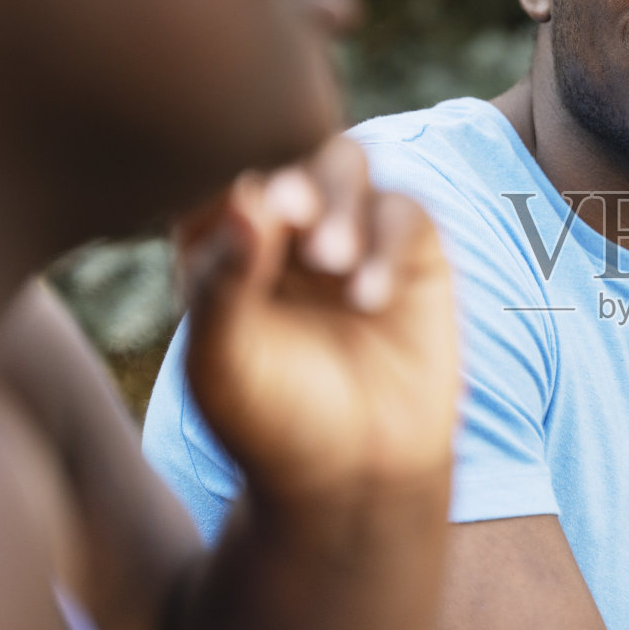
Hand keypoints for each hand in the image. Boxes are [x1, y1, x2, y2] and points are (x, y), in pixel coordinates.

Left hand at [177, 135, 457, 503]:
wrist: (355, 477)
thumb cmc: (272, 422)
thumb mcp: (224, 361)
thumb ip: (223, 282)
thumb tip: (241, 198)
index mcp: (220, 241)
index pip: (216, 176)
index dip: (226, 179)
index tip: (241, 216)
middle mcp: (285, 225)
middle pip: (287, 152)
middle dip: (295, 180)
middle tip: (294, 217)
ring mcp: (351, 230)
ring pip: (348, 164)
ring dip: (341, 200)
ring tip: (333, 260)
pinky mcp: (412, 250)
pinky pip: (406, 213)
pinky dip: (389, 243)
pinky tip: (369, 299)